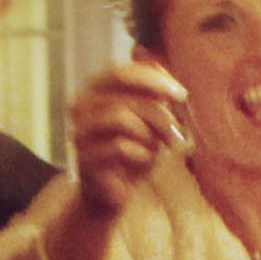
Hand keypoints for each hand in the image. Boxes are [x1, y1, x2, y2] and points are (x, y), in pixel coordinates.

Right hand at [66, 59, 189, 218]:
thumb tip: (160, 65)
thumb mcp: (150, 120)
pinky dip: (141, 153)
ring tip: (162, 149)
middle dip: (157, 110)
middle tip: (177, 130)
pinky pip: (119, 147)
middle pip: (123, 94)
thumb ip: (154, 92)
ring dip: (151, 133)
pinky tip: (145, 161)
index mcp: (94, 91)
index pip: (120, 73)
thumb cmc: (133, 152)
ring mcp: (79, 133)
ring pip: (121, 117)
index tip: (181, 94)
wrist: (112, 194)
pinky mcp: (84, 159)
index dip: (152, 79)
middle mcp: (80, 107)